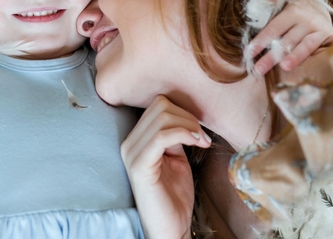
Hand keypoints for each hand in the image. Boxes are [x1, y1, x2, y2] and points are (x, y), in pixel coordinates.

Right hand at [121, 95, 211, 238]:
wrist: (170, 228)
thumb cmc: (174, 197)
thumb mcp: (176, 158)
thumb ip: (174, 136)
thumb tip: (185, 117)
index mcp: (136, 139)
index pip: (157, 105)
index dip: (183, 111)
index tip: (200, 129)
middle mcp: (129, 143)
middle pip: (160, 106)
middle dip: (188, 116)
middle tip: (202, 136)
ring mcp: (131, 153)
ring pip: (162, 117)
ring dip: (189, 125)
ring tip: (202, 142)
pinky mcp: (139, 165)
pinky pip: (162, 136)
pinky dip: (184, 134)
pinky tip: (196, 143)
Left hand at [249, 0, 332, 74]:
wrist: (321, 5)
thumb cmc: (295, 8)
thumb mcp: (284, 0)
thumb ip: (270, 0)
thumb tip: (258, 0)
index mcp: (292, 12)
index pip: (274, 28)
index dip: (261, 40)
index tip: (249, 53)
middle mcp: (306, 21)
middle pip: (287, 40)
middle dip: (272, 56)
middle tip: (259, 69)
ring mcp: (319, 29)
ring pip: (307, 45)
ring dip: (296, 56)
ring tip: (284, 68)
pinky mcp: (330, 37)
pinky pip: (332, 44)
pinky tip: (332, 55)